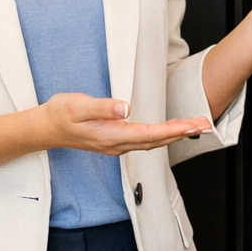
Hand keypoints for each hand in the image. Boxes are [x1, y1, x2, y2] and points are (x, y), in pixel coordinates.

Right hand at [39, 93, 213, 156]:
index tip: (191, 125)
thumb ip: (102, 107)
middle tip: (205, 124)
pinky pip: (145, 140)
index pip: (149, 134)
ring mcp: (117, 144)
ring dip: (175, 134)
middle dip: (182, 133)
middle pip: (157, 141)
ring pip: (153, 142)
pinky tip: (171, 129)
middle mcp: (117, 144)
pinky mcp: (116, 141)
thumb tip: (126, 108)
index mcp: (111, 136)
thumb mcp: (77, 105)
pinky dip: (162, 135)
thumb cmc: (60, 114)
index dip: (172, 130)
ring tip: (195, 126)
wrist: (46, 128)